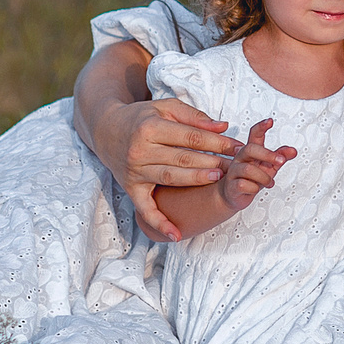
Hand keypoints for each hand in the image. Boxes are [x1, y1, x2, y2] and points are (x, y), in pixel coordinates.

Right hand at [96, 96, 241, 240]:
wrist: (105, 130)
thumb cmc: (141, 118)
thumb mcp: (165, 108)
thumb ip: (194, 117)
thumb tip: (223, 127)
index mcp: (151, 128)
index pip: (191, 137)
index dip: (217, 142)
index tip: (237, 147)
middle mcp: (141, 150)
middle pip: (183, 158)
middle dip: (213, 161)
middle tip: (236, 165)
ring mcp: (135, 171)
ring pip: (171, 178)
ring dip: (196, 180)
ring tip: (218, 179)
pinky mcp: (131, 187)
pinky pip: (145, 208)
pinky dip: (159, 223)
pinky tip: (176, 235)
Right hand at [215, 118, 294, 214]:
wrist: (233, 196)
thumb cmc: (251, 179)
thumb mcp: (268, 167)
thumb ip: (279, 158)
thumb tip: (293, 151)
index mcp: (250, 152)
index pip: (254, 135)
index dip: (261, 127)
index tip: (270, 121)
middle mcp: (240, 158)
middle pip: (250, 148)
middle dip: (268, 154)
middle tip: (281, 161)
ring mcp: (234, 171)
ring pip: (248, 169)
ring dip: (263, 177)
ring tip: (269, 182)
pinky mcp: (231, 185)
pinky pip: (243, 184)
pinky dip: (254, 188)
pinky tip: (256, 189)